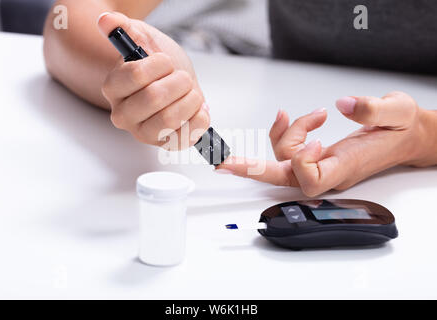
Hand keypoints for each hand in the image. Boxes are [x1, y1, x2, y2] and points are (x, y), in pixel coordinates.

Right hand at [97, 12, 209, 148]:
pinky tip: (196, 108)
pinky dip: (199, 118)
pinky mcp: (166, 145)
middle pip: (153, 98)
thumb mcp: (144, 40)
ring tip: (190, 93)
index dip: (158, 65)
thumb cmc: (158, 66)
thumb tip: (107, 21)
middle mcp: (124, 115)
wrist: (174, 83)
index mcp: (113, 88)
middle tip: (182, 78)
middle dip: (177, 82)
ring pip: (170, 119)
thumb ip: (125, 29)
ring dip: (190, 100)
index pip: (135, 76)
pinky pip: (186, 137)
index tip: (166, 61)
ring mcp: (144, 133)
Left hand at [217, 91, 434, 196]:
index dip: (303, 162)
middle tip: (222, 163)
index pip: (311, 180)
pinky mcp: (316, 156)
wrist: (405, 137)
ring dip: (287, 131)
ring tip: (314, 115)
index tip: (316, 139)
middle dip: (252, 169)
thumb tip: (343, 104)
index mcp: (347, 167)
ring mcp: (320, 164)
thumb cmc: (402, 128)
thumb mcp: (397, 113)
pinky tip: (301, 118)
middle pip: (283, 178)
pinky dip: (288, 131)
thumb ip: (372, 109)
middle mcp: (328, 170)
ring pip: (284, 157)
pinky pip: (289, 150)